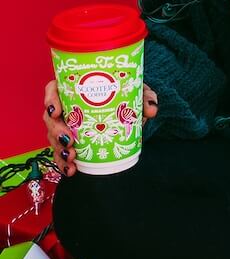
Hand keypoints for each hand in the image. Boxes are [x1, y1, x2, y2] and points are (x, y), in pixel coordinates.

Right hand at [43, 80, 158, 176]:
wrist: (131, 110)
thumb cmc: (129, 94)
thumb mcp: (137, 91)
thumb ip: (145, 97)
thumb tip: (151, 110)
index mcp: (77, 88)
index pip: (54, 89)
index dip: (50, 99)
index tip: (57, 111)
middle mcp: (68, 106)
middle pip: (51, 117)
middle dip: (56, 130)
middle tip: (69, 140)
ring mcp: (67, 126)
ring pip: (53, 137)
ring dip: (60, 149)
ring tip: (72, 157)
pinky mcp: (72, 143)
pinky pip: (62, 153)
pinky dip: (64, 163)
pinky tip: (72, 170)